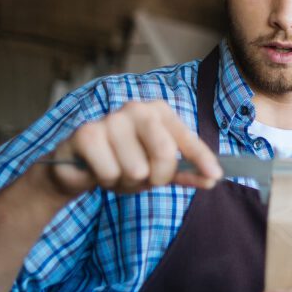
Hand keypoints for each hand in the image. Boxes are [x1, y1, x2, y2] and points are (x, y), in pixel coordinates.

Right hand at [45, 100, 222, 197]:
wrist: (77, 167)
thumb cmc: (123, 162)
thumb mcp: (157, 169)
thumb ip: (184, 173)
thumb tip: (212, 179)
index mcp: (159, 112)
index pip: (187, 139)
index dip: (201, 159)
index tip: (215, 177)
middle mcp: (137, 109)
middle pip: (164, 153)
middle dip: (157, 177)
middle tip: (143, 177)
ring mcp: (111, 119)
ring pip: (136, 169)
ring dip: (126, 182)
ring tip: (116, 171)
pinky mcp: (87, 134)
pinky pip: (110, 172)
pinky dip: (106, 180)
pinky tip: (98, 169)